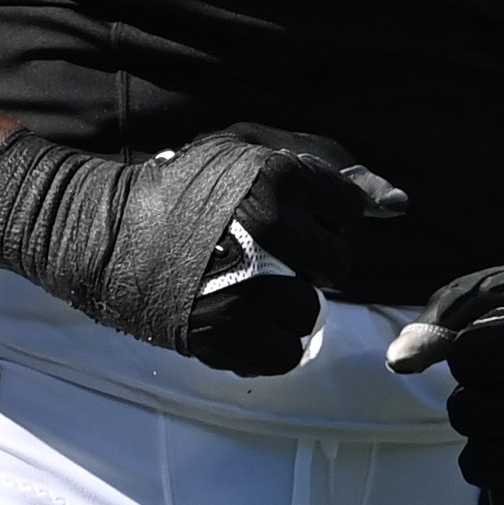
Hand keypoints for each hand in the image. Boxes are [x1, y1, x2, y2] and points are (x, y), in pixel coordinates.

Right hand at [0, 124, 404, 376]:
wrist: (104, 233)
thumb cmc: (185, 186)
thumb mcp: (250, 150)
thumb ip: (328, 168)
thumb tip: (399, 206)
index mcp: (275, 176)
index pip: (349, 206)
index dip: (323, 211)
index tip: (288, 213)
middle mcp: (266, 230)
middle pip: (338, 263)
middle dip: (312, 260)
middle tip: (270, 253)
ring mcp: (244, 287)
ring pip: (311, 313)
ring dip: (289, 304)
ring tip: (249, 287)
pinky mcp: (222, 337)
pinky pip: (283, 354)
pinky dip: (267, 343)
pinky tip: (240, 318)